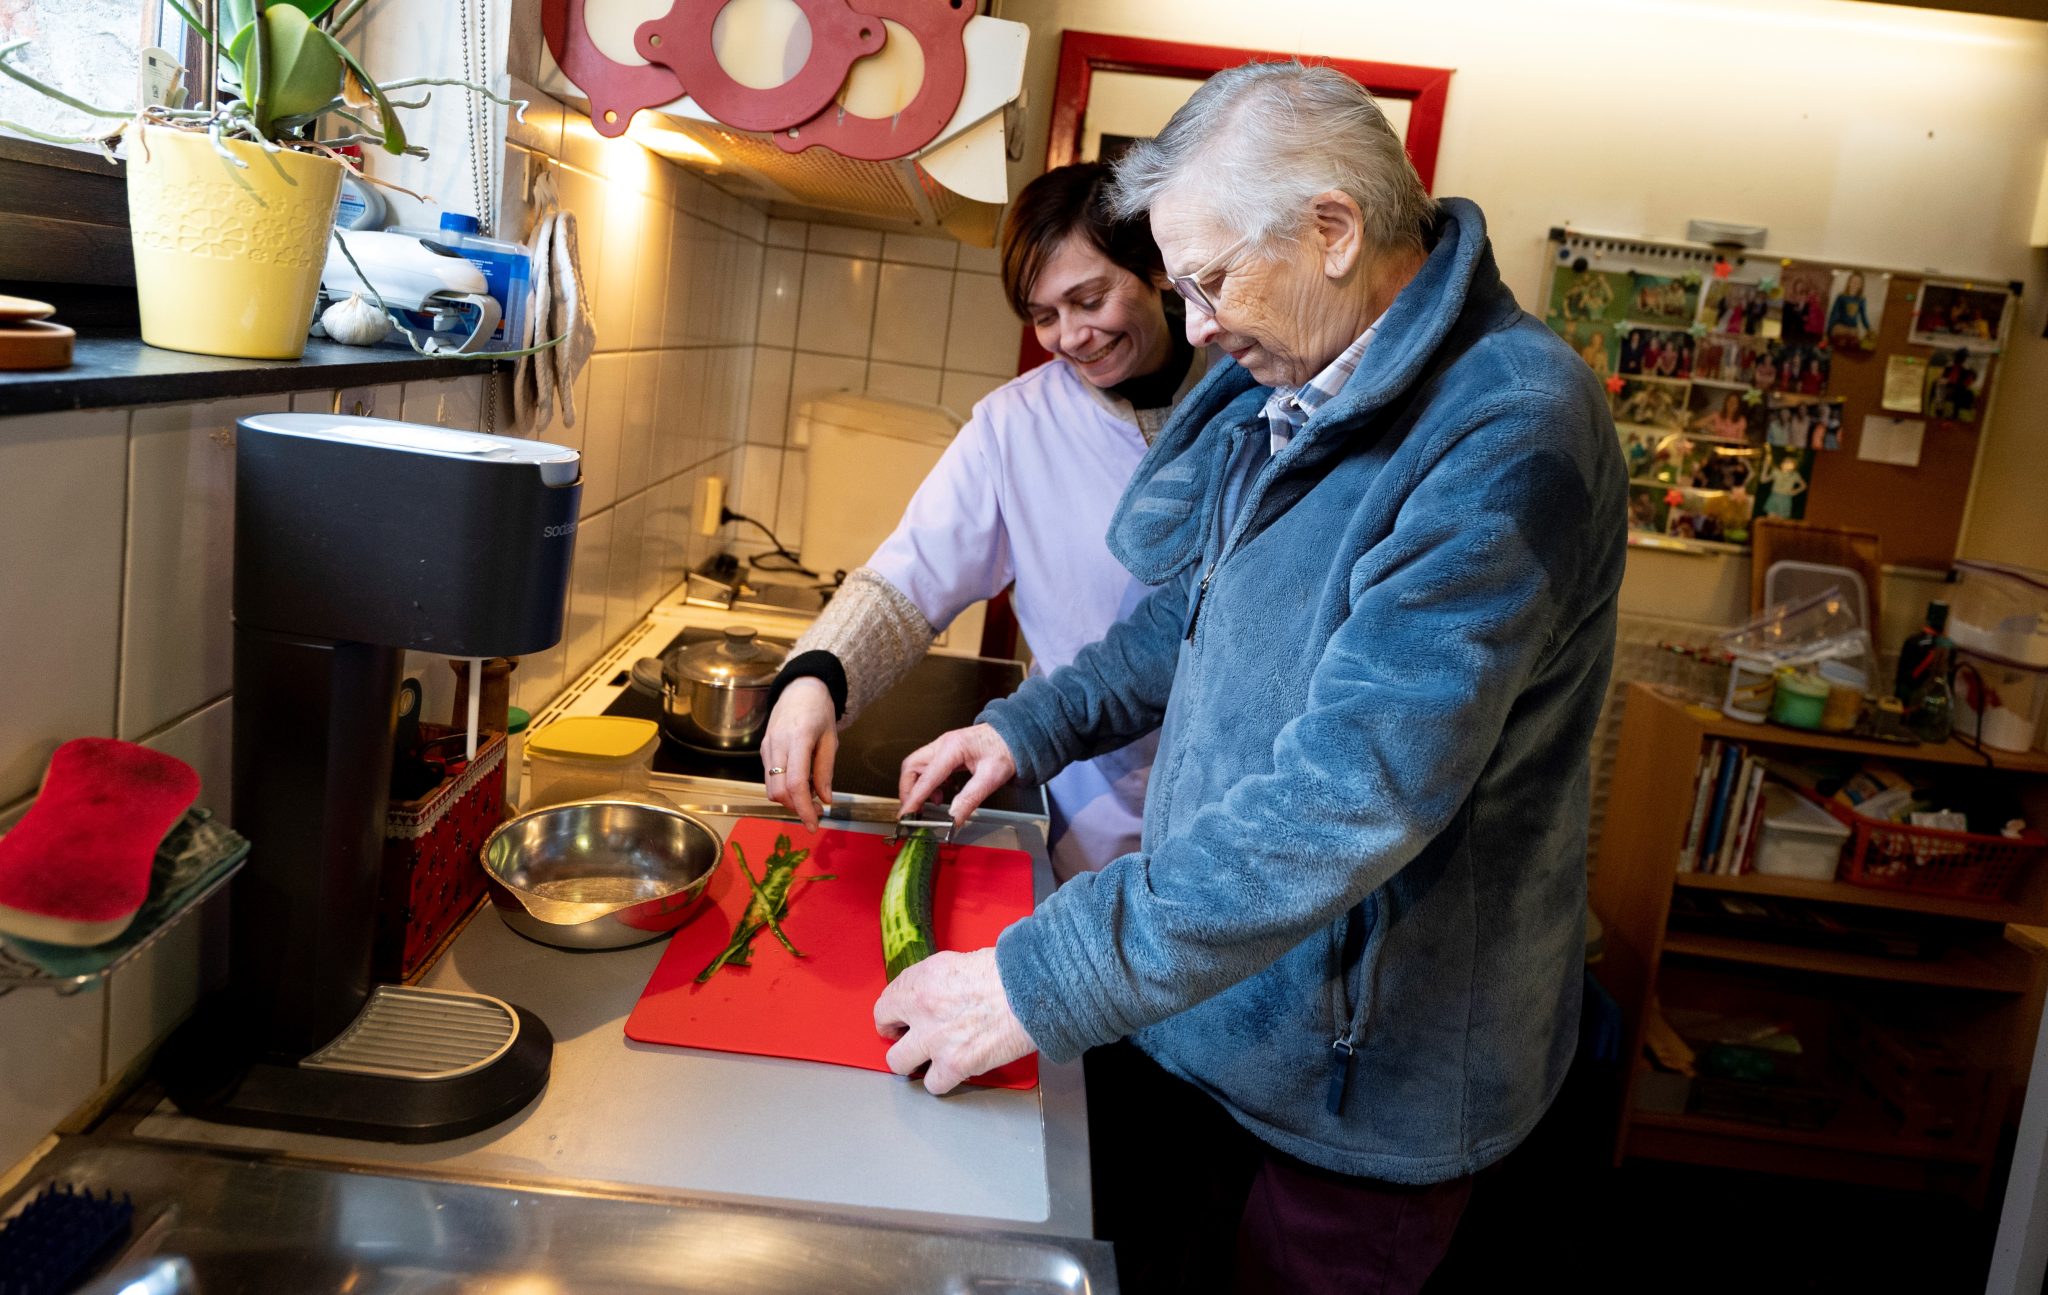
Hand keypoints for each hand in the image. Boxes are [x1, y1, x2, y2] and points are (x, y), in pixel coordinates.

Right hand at [761, 678, 837, 830]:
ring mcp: (767, 747)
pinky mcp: (763, 749)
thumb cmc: (819, 711)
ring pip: (770, 788)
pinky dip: (783, 788)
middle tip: (818, 812)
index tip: (814, 824)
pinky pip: (769, 777)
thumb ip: (826, 770)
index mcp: (798, 738)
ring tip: (811, 799)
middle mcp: (777, 744)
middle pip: (779, 791)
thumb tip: (825, 800)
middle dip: (797, 808)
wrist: (799, 688)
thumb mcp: (831, 739)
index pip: (795, 783)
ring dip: (789, 800)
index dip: (804, 808)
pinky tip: (800, 784)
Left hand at [874, 948, 1035, 1094]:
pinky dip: (943, 1080)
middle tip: (911, 1039)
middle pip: (886, 1036)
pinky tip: (952, 1069)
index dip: (891, 1015)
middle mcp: (921, 1011)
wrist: (1029, 990)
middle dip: (899, 1039)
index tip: (897, 1021)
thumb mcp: (956, 962)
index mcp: (920, 982)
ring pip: (900, 1064)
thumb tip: (928, 992)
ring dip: (915, 1062)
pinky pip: (934, 1084)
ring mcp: (935, 1041)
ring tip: (929, 1058)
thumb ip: (933, 981)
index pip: (883, 1006)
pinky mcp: (955, 1065)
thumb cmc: (1004, 972)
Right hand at [898, 723, 1015, 829]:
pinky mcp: (946, 752)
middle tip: (913, 810)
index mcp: (952, 748)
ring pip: (916, 766)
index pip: (926, 778)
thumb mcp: (991, 778)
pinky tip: (940, 793)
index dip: (913, 799)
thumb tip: (954, 819)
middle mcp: (943, 744)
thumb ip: (969, 800)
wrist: (1015, 736)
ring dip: (918, 786)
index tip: (906, 815)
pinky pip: (927, 767)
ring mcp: (943, 746)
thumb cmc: (1006, 749)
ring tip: (931, 803)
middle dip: (908, 790)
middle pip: (911, 767)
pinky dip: (928, 783)